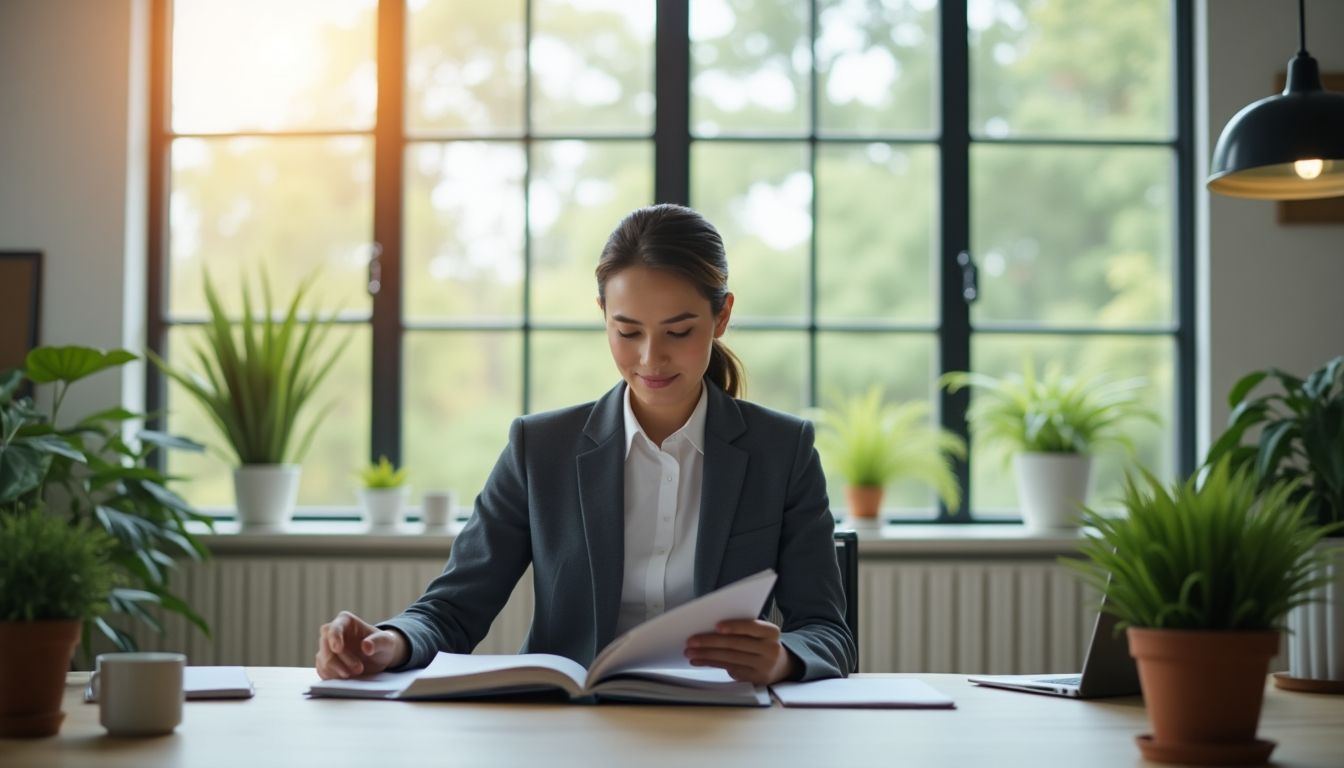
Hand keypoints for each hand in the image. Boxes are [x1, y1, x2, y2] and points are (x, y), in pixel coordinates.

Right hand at [316, 611, 408, 679]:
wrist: (379, 657)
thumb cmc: (382, 644)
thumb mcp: (387, 641)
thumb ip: (378, 642)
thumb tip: (366, 646)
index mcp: (345, 621)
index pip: (334, 628)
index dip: (334, 637)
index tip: (338, 649)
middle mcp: (332, 632)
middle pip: (327, 647)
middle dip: (340, 661)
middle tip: (359, 669)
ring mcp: (326, 648)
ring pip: (323, 661)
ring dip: (338, 671)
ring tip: (356, 674)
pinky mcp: (325, 663)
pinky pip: (323, 672)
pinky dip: (333, 677)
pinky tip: (347, 679)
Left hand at [684, 619, 798, 684]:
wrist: (781, 665)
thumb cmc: (762, 642)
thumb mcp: (760, 632)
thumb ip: (743, 629)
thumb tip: (710, 628)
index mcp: (771, 632)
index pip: (751, 627)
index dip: (734, 626)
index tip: (716, 626)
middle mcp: (770, 650)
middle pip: (736, 644)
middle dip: (710, 642)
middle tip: (691, 641)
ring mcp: (763, 666)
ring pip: (730, 658)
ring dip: (707, 655)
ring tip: (690, 652)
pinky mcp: (754, 679)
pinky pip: (730, 669)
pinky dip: (712, 664)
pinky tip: (700, 661)